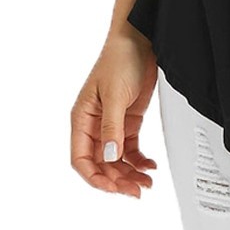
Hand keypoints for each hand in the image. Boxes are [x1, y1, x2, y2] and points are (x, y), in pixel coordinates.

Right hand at [70, 26, 158, 197]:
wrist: (140, 39)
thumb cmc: (119, 59)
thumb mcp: (115, 96)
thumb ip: (112, 128)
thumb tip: (109, 157)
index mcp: (82, 119)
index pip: (81, 159)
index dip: (95, 177)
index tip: (113, 187)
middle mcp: (94, 124)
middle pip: (101, 163)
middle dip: (116, 179)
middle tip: (135, 190)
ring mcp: (112, 123)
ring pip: (116, 158)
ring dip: (129, 173)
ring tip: (145, 183)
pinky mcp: (129, 119)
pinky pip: (130, 147)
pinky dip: (139, 159)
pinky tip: (148, 166)